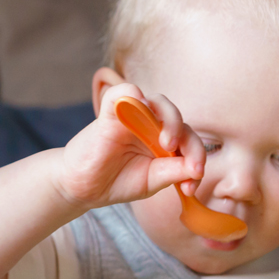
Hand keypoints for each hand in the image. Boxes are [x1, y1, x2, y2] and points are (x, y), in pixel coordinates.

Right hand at [54, 83, 206, 208]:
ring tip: (167, 143)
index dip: (196, 159)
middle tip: (190, 167)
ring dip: (170, 120)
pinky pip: (124, 91)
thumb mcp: (151, 181)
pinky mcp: (110, 112)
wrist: (81, 187)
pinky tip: (140, 105)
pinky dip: (134, 94)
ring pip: (158, 101)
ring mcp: (131, 116)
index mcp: (162, 139)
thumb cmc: (115, 181)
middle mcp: (150, 124)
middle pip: (178, 118)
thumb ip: (173, 172)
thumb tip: (197, 168)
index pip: (188, 139)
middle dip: (189, 142)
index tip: (190, 187)